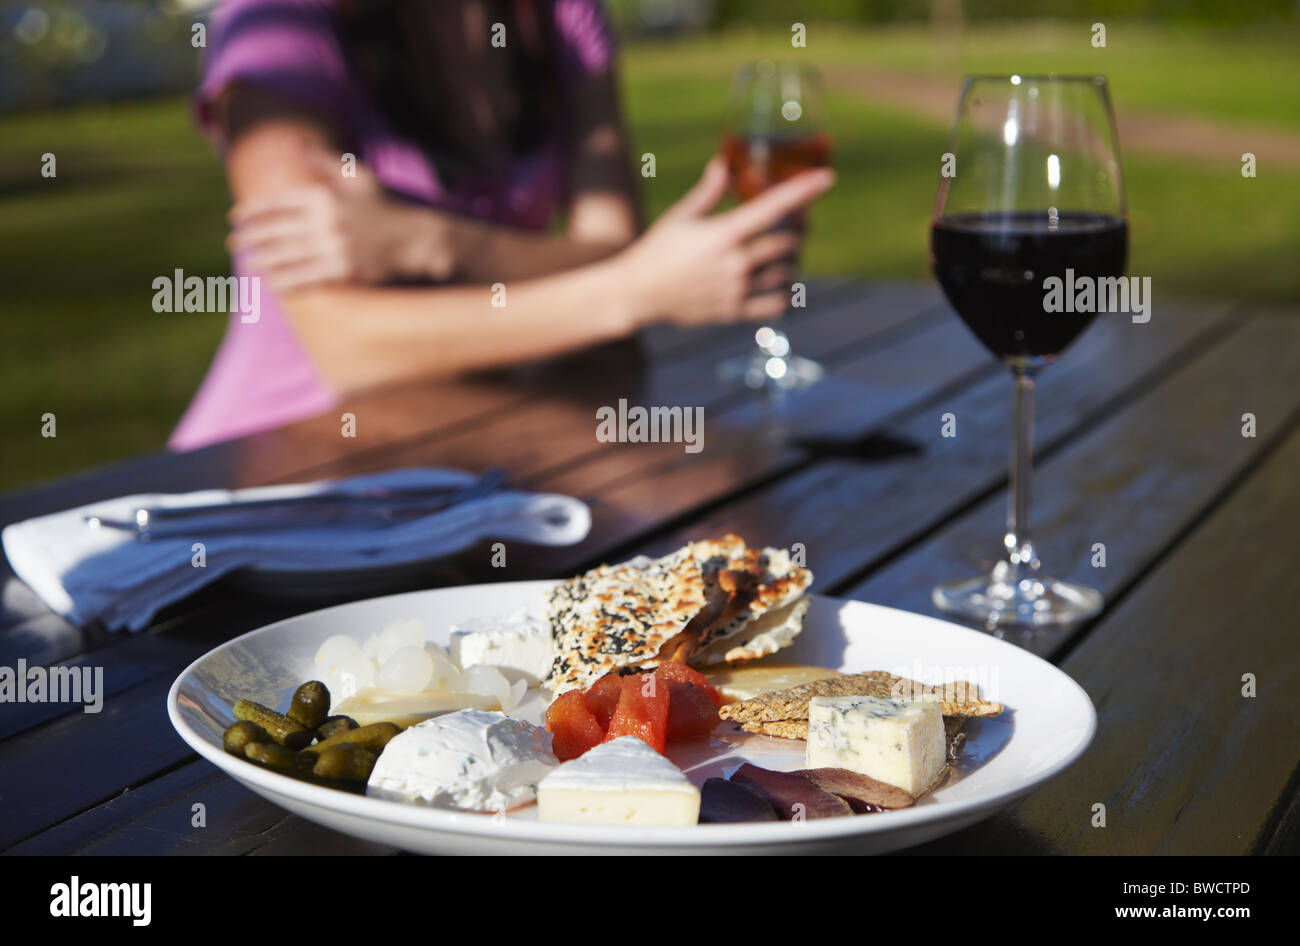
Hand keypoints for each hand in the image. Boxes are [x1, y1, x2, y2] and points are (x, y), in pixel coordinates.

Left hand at [227, 150, 455, 291]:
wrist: (417, 239)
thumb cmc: (386, 207)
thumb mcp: (358, 177)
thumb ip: (325, 162)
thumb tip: (296, 145)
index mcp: (325, 195)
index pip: (278, 202)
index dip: (253, 210)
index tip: (237, 216)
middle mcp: (326, 221)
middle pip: (277, 230)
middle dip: (251, 237)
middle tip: (234, 242)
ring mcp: (335, 247)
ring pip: (287, 256)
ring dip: (264, 260)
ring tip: (250, 263)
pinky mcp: (345, 271)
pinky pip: (307, 278)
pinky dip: (287, 281)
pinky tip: (275, 284)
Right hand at [613, 157, 834, 327]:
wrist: (638, 293)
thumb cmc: (657, 250)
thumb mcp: (681, 217)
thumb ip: (708, 192)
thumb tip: (723, 164)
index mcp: (725, 233)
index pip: (774, 206)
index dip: (804, 190)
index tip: (827, 178)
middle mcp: (737, 262)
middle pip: (788, 242)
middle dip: (795, 231)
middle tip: (794, 226)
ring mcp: (738, 289)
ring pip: (786, 272)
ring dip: (789, 262)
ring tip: (781, 255)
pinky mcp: (735, 311)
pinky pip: (775, 304)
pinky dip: (783, 294)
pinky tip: (777, 284)